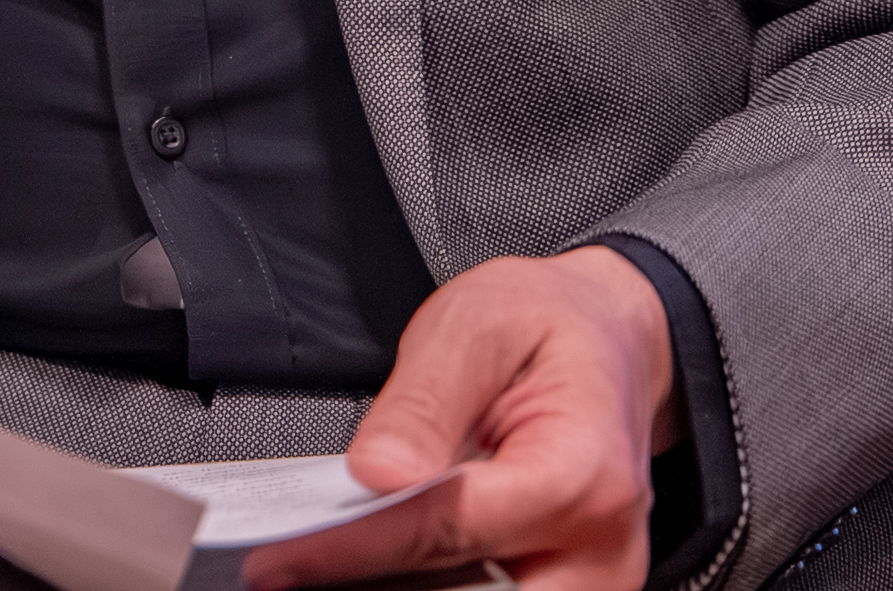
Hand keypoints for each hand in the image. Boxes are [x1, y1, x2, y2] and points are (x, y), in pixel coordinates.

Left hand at [247, 248, 683, 590]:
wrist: (612, 344)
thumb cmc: (548, 329)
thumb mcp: (476, 328)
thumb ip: (422, 405)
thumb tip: (375, 475)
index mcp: (581, 474)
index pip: (447, 531)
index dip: (353, 549)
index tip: (280, 563)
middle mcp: (600, 547)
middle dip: (379, 582)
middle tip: (296, 566)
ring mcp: (594, 580)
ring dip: (400, 586)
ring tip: (324, 559)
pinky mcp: (574, 590)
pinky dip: (432, 583)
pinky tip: (376, 561)